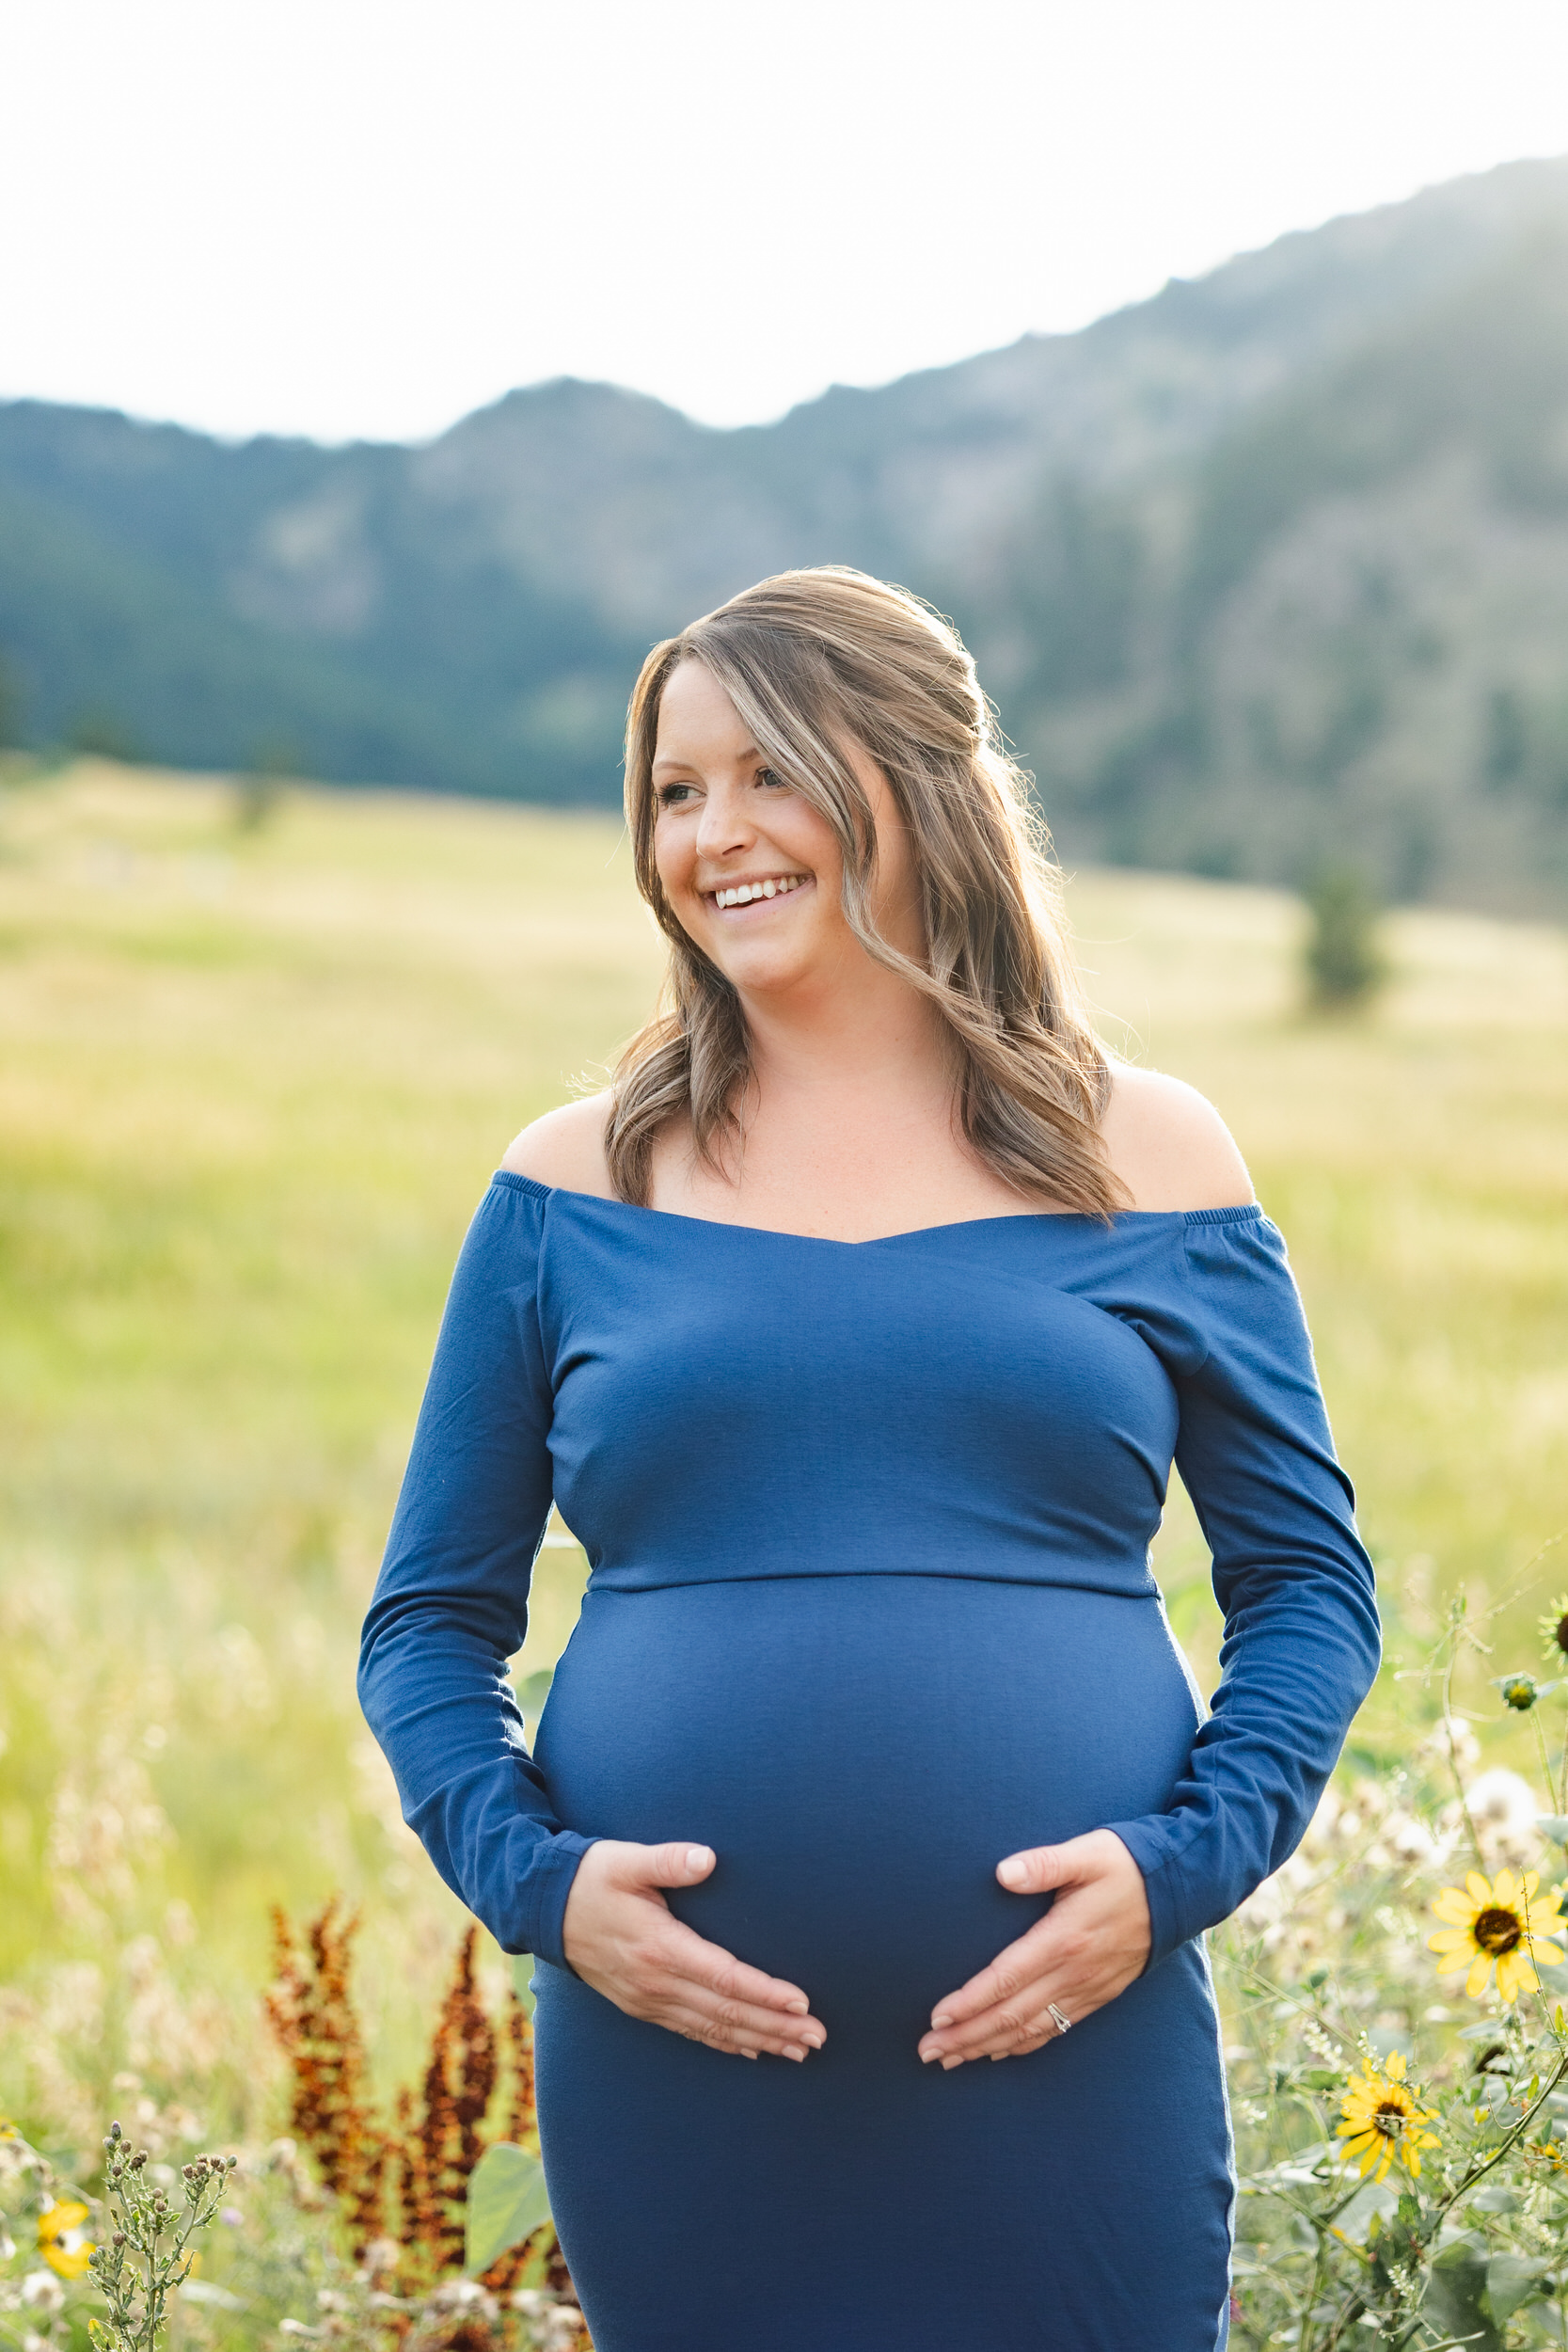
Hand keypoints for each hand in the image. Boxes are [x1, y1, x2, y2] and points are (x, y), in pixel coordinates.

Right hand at [561, 1839, 826, 2061]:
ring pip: (713, 2028)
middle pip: (727, 2012)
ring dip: (758, 2041)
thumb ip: (669, 1860)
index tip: (801, 2003)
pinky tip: (751, 2051)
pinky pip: (691, 2031)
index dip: (765, 1994)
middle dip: (775, 2027)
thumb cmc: (591, 1876)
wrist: (541, 1907)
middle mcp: (656, 1983)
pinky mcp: (641, 2005)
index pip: (725, 1978)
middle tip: (817, 2038)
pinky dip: (725, 2043)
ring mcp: (647, 2000)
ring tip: (798, 2051)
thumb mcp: (626, 1860)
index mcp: (659, 1948)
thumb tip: (708, 1857)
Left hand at [918, 1830, 1149, 2068]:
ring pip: (1030, 2030)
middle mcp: (1074, 1972)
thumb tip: (1002, 1873)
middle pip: (1011, 2015)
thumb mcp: (1086, 1853)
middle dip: (966, 2036)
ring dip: (987, 2047)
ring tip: (951, 2060)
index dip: (969, 2002)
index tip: (936, 2018)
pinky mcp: (1099, 1995)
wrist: (1181, 1889)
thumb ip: (1043, 1863)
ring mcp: (1087, 1989)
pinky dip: (1024, 2045)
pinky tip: (1000, 2053)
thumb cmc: (1126, 1864)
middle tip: (927, 2053)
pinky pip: (1056, 2029)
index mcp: (1064, 1938)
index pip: (1006, 1979)